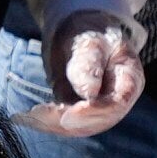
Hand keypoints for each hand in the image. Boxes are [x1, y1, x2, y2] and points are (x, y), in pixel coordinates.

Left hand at [20, 11, 143, 138]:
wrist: (79, 31)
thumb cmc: (90, 30)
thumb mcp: (90, 40)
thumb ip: (89, 63)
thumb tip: (89, 93)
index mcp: (129, 78)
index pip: (117, 103)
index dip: (94, 112)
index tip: (67, 114)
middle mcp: (118, 97)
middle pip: (100, 120)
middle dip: (70, 122)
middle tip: (39, 113)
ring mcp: (100, 107)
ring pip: (82, 127)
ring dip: (55, 125)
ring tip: (29, 116)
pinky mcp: (80, 110)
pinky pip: (67, 123)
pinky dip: (48, 123)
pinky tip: (27, 117)